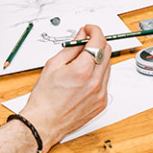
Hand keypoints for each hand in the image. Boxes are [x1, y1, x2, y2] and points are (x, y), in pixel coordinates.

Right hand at [20, 26, 111, 149]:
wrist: (44, 123)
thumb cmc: (44, 98)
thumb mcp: (53, 65)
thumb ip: (71, 48)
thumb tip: (81, 35)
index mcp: (83, 70)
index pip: (98, 41)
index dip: (94, 30)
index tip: (88, 29)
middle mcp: (96, 82)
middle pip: (107, 51)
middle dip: (97, 43)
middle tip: (84, 44)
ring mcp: (101, 93)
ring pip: (108, 66)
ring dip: (98, 59)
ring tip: (80, 64)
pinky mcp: (102, 102)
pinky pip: (106, 81)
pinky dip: (98, 75)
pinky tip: (83, 79)